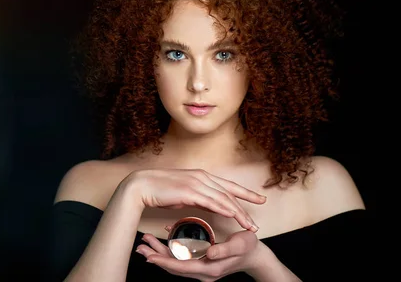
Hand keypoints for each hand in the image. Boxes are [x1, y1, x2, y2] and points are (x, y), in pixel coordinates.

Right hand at [125, 168, 265, 230]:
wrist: (141, 185)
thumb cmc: (159, 190)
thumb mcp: (182, 192)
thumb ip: (195, 196)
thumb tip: (203, 203)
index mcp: (201, 176)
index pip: (228, 185)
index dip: (245, 192)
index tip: (259, 198)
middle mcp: (202, 177)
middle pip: (230, 192)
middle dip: (247, 204)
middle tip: (259, 214)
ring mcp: (196, 183)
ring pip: (224, 198)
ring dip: (238, 212)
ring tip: (249, 224)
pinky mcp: (190, 191)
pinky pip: (211, 201)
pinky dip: (224, 209)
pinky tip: (233, 216)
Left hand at [136, 226, 261, 281]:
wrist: (256, 255)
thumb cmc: (248, 247)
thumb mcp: (239, 245)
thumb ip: (224, 249)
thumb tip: (209, 253)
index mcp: (210, 268)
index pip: (181, 267)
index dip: (164, 261)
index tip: (149, 255)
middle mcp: (202, 271)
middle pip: (174, 266)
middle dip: (156, 257)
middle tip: (140, 248)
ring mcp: (201, 268)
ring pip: (176, 262)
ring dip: (160, 253)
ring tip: (145, 243)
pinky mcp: (201, 261)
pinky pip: (182, 258)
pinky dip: (171, 250)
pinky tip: (164, 238)